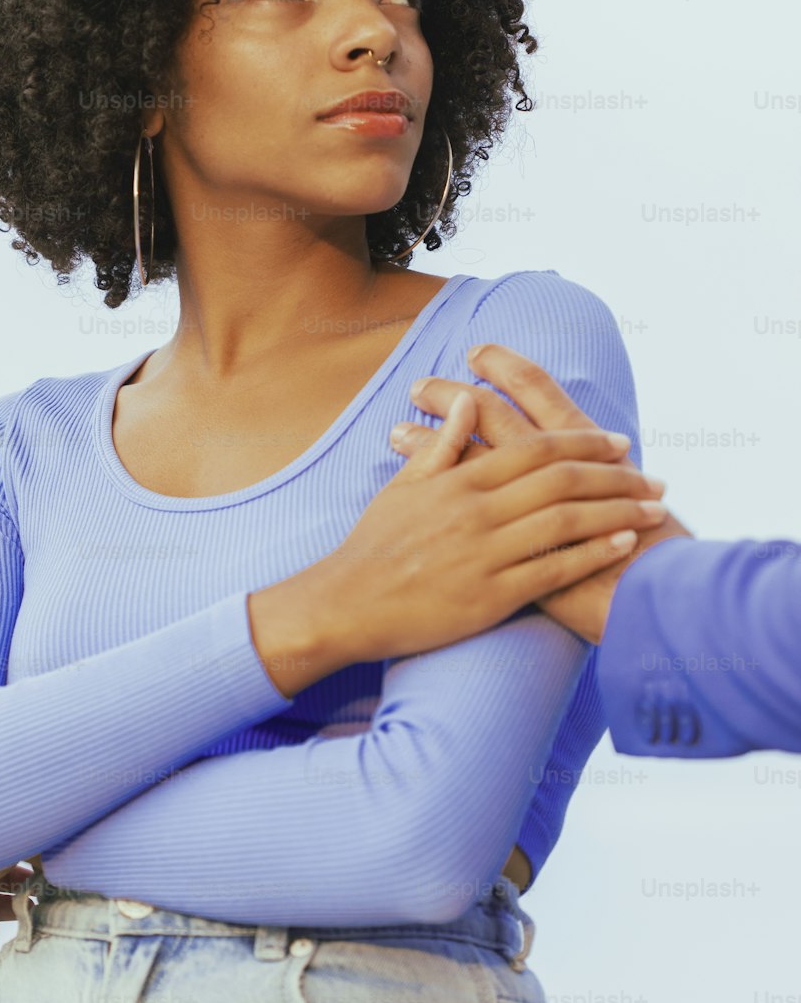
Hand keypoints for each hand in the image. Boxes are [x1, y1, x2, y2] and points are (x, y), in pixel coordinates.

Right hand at [316, 379, 676, 666]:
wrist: (346, 604)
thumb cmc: (374, 545)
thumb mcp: (403, 486)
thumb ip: (441, 444)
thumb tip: (464, 398)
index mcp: (458, 480)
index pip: (534, 448)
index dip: (583, 442)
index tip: (619, 442)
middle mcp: (476, 511)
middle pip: (562, 481)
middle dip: (616, 476)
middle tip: (654, 477)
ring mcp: (485, 554)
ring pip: (566, 522)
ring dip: (618, 512)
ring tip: (654, 510)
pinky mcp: (490, 596)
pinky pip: (553, 570)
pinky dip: (593, 555)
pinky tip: (623, 545)